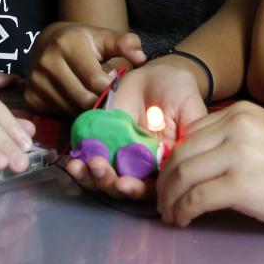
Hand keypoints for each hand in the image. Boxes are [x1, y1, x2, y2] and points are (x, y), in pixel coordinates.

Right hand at [25, 23, 146, 113]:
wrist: (47, 42)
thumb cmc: (82, 42)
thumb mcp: (104, 37)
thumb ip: (125, 44)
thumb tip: (141, 58)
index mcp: (67, 44)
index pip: (95, 80)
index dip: (110, 86)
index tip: (114, 82)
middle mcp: (47, 62)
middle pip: (83, 99)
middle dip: (99, 101)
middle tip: (106, 95)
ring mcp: (36, 81)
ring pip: (71, 110)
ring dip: (86, 109)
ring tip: (92, 95)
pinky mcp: (30, 96)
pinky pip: (58, 114)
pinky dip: (71, 112)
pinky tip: (76, 100)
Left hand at [60, 54, 210, 198]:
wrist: (156, 73)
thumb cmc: (179, 92)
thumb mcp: (191, 109)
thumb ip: (190, 133)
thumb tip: (185, 159)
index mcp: (162, 164)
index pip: (150, 187)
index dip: (137, 189)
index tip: (125, 184)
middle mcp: (139, 164)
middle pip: (122, 185)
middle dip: (108, 182)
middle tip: (99, 167)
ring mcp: (118, 152)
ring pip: (102, 175)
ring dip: (89, 176)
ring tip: (80, 165)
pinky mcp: (101, 138)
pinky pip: (88, 156)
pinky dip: (78, 161)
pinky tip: (72, 160)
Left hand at [154, 102, 263, 235]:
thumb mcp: (261, 141)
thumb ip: (228, 144)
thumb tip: (188, 165)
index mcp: (240, 113)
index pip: (189, 134)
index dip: (173, 160)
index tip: (170, 180)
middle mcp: (236, 126)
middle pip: (180, 153)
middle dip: (165, 181)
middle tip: (163, 202)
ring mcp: (239, 154)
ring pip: (182, 175)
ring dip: (170, 199)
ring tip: (171, 214)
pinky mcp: (242, 185)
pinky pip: (196, 198)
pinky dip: (183, 211)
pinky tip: (184, 220)